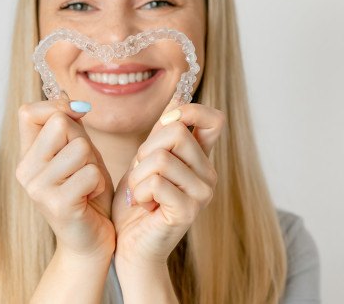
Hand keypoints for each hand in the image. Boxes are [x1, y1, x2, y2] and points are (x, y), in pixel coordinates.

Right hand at [16, 99, 114, 259]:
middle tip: (84, 165)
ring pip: (80, 148)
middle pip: (60, 124)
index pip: (28, 112)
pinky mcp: (57, 204)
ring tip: (87, 184)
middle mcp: (25, 171)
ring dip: (94, 165)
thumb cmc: (87, 193)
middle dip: (83, 140)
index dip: (56, 106)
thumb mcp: (79, 154)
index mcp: (27, 156)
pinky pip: (90, 173)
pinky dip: (99, 183)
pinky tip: (90, 197)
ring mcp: (38, 188)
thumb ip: (70, 127)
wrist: (91, 240)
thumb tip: (66, 95)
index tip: (76, 116)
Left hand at [112, 100, 225, 267]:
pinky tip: (142, 205)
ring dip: (137, 175)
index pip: (214, 120)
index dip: (189, 111)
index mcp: (200, 159)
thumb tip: (178, 98)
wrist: (129, 245)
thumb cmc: (137, 202)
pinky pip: (155, 182)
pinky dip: (138, 192)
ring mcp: (201, 194)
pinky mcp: (188, 211)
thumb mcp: (146, 161)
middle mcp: (207, 174)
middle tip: (141, 172)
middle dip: (145, 148)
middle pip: (176, 132)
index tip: (166, 122)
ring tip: (140, 192)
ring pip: (160, 158)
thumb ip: (162, 134)